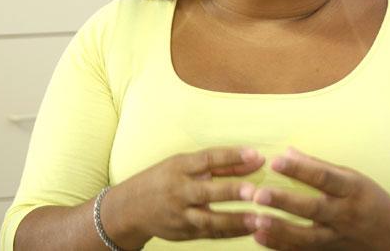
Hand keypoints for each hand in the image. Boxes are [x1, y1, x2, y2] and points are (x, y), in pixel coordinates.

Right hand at [109, 146, 264, 246]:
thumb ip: (223, 164)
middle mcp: (178, 191)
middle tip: (253, 191)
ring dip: (235, 220)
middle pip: (205, 191)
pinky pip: (210, 234)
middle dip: (230, 191)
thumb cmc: (165, 180)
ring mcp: (180, 215)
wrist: (130, 209)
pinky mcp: (184, 233)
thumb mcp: (186, 165)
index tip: (256, 154)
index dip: (231, 156)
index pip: (207, 158)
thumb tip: (257, 159)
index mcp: (180, 167)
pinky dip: (231, 232)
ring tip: (259, 218)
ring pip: (208, 220)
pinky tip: (250, 229)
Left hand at [249, 148, 389, 249]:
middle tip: (258, 194)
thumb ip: (321, 167)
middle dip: (284, 201)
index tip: (276, 159)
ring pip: (305, 237)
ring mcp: (338, 238)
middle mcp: (346, 214)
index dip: (300, 168)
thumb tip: (288, 152)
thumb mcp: (355, 179)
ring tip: (254, 220)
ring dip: (278, 229)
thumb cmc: (374, 203)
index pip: (324, 176)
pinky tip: (259, 237)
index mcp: (353, 189)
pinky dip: (280, 246)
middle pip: (313, 208)